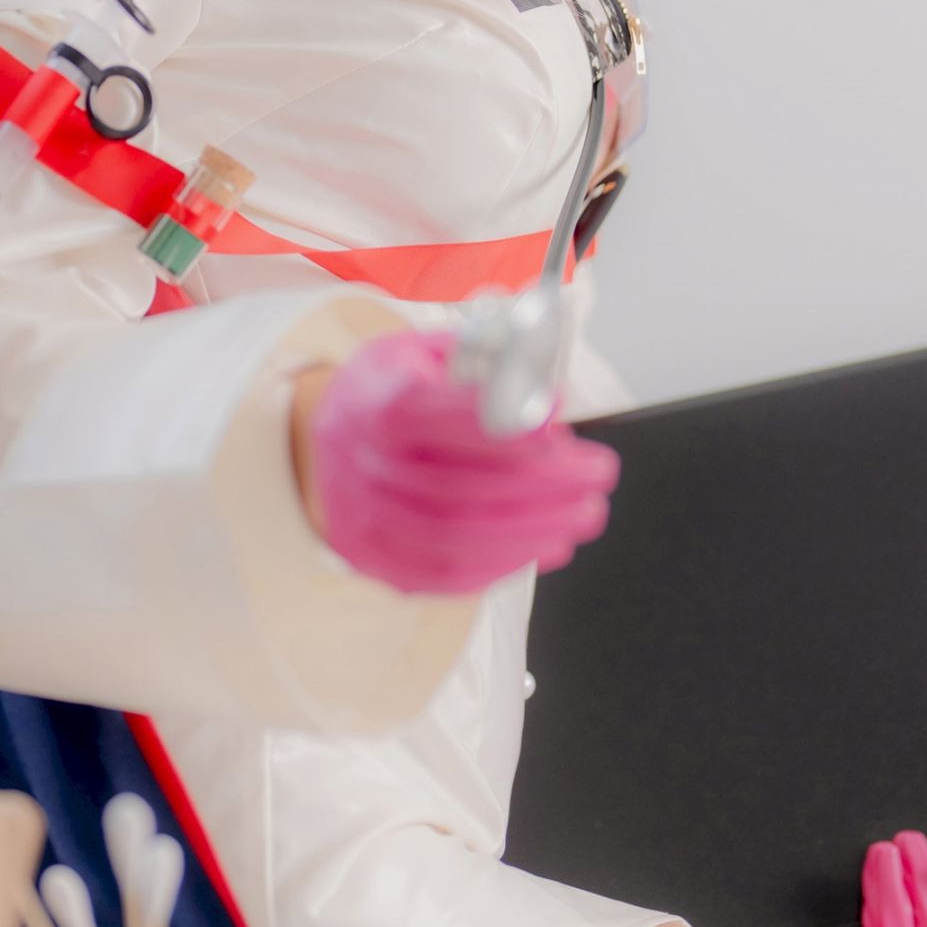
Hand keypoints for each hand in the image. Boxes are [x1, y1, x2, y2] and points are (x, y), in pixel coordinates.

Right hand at [295, 327, 620, 596]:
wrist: (331, 429)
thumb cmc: (395, 385)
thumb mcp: (429, 350)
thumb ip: (487, 367)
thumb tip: (551, 402)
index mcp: (371, 400)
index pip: (426, 415)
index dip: (494, 424)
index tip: (556, 420)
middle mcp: (357, 462)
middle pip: (452, 486)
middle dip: (539, 485)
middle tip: (596, 476)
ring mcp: (357, 516)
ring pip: (451, 538)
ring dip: (530, 531)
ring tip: (582, 515)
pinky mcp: (367, 555)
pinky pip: (439, 575)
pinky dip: (499, 566)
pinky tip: (542, 546)